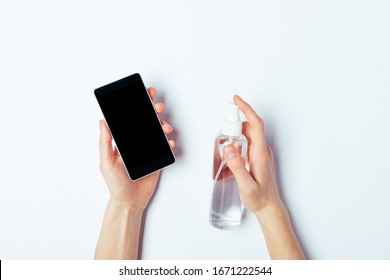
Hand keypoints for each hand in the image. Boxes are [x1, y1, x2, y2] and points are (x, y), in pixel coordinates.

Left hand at [98, 87, 174, 210]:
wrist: (130, 201)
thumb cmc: (115, 184)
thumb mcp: (106, 162)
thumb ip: (105, 142)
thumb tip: (102, 122)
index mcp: (123, 141)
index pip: (130, 120)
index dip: (137, 106)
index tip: (142, 95)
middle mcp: (136, 143)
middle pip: (146, 122)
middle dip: (152, 110)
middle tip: (157, 106)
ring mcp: (147, 150)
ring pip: (157, 132)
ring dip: (163, 125)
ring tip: (165, 127)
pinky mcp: (157, 159)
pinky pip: (165, 147)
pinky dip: (168, 142)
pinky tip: (168, 142)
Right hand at [222, 95, 281, 215]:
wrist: (269, 207)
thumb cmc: (259, 198)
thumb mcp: (246, 185)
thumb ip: (237, 166)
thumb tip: (229, 147)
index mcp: (260, 153)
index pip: (255, 124)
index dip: (246, 109)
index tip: (236, 100)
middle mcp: (261, 150)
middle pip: (248, 128)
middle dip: (234, 125)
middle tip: (222, 133)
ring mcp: (259, 153)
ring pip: (246, 136)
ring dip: (234, 137)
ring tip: (225, 151)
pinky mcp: (256, 158)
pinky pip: (245, 144)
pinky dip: (235, 145)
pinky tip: (229, 157)